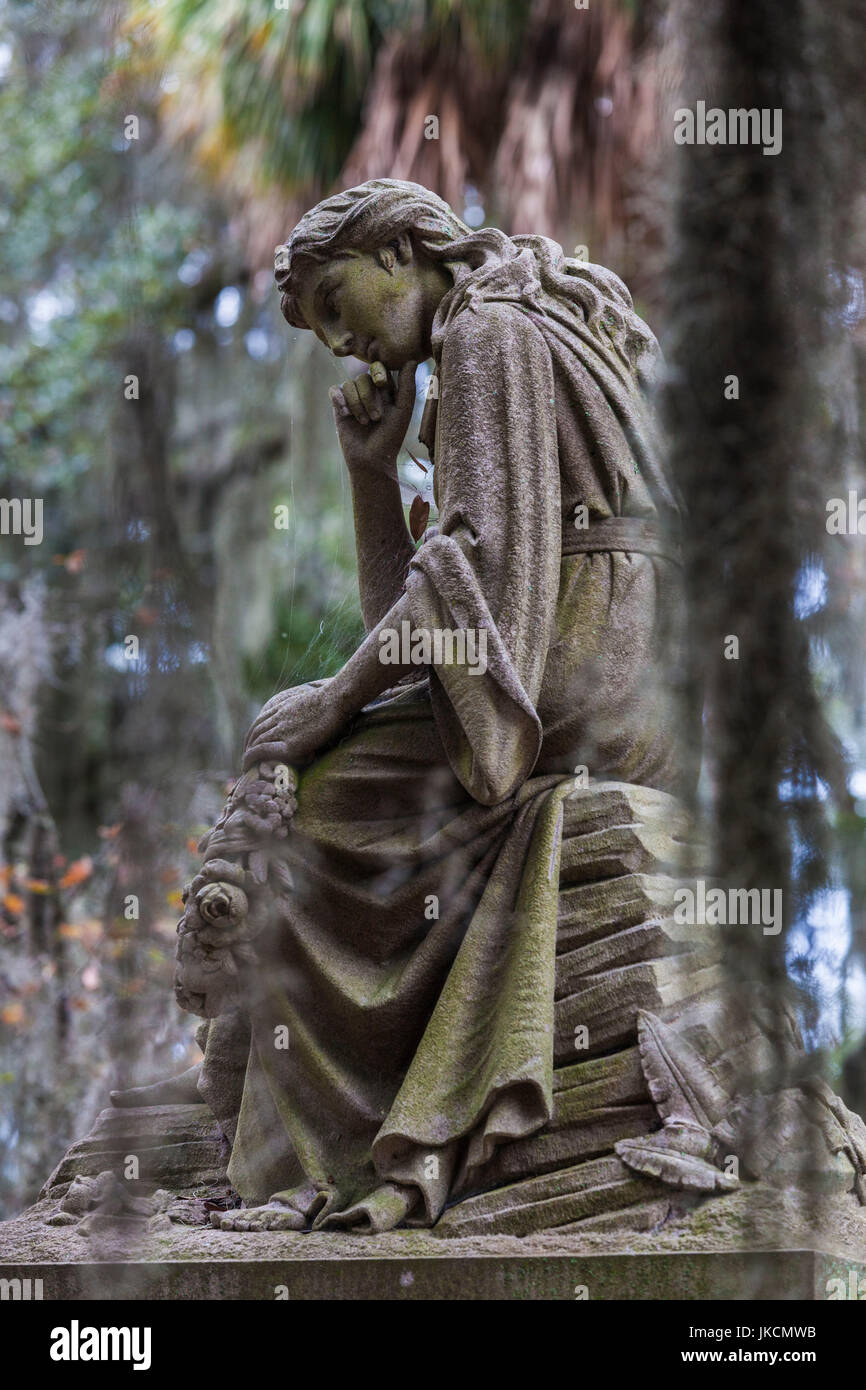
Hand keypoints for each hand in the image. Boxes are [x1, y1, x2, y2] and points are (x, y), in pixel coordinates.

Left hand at [243, 679, 345, 770]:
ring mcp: (283, 730)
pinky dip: (252, 758)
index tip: (252, 743)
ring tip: (245, 766)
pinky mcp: (290, 744)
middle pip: (255, 732)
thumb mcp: (312, 701)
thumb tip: (313, 717)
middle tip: (247, 759)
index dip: (254, 734)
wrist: (336, 700)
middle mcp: (279, 718)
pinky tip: (248, 766)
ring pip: (256, 742)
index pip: (261, 721)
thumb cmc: (333, 701)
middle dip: (249, 746)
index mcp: (283, 707)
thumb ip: (305, 709)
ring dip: (248, 755)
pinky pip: (263, 751)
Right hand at [329, 360, 416, 475]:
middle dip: (369, 397)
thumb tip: (412, 360)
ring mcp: (353, 398)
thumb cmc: (391, 437)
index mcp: (386, 390)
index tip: (382, 384)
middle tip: (376, 419)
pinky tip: (346, 414)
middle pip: (364, 377)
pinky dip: (340, 401)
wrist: (371, 460)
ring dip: (357, 404)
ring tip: (364, 423)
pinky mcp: (339, 406)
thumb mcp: (403, 410)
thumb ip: (407, 386)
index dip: (379, 372)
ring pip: (349, 384)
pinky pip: (334, 390)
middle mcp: (369, 391)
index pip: (380, 368)